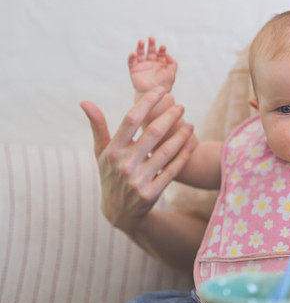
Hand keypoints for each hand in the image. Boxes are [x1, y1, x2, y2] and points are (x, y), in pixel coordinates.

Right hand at [80, 87, 195, 233]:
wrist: (119, 212)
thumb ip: (98, 127)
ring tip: (190, 123)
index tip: (161, 90)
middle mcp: (123, 165)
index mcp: (111, 151)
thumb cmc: (111, 173)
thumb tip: (85, 101)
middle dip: (170, 116)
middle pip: (152, 133)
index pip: (130, 120)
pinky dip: (185, 154)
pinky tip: (192, 142)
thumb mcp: (101, 153)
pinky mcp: (151, 193)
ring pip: (166, 152)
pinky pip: (173, 170)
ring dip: (181, 135)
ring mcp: (137, 180)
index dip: (147, 102)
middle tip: (181, 106)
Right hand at [128, 37, 177, 94]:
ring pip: (140, 54)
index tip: (163, 47)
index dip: (161, 49)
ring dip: (140, 47)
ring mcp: (142, 65)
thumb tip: (168, 54)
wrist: (154, 94)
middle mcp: (151, 62)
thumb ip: (173, 63)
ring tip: (141, 41)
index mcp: (160, 62)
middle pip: (150, 50)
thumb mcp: (172, 73)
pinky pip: (131, 62)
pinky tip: (133, 53)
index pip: (160, 53)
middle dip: (151, 44)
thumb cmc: (164, 84)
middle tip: (151, 38)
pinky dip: (131, 57)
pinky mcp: (134, 70)